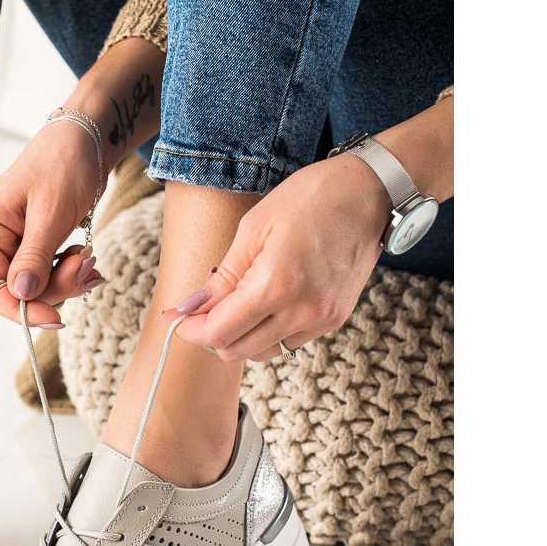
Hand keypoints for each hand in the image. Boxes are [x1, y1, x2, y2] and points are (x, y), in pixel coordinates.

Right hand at [0, 121, 104, 327]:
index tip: (57, 319)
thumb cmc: (63, 164)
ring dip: (65, 281)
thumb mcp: (51, 212)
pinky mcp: (32, 246)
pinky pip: (46, 276)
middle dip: (54, 289)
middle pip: (15, 292)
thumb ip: (35, 256)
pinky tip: (85, 258)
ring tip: (88, 258)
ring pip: (34, 288)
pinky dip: (68, 274)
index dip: (21, 309)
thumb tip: (21, 296)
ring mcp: (12, 244)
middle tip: (85, 268)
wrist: (84, 140)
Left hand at [162, 154, 390, 360]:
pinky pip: (290, 342)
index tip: (176, 316)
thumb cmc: (309, 198)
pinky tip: (263, 303)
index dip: (191, 329)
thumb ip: (222, 277)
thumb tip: (190, 307)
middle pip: (238, 350)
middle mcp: (303, 311)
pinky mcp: (336, 318)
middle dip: (211, 335)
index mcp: (276, 285)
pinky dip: (268, 332)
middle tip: (200, 310)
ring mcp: (323, 319)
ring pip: (264, 352)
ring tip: (233, 303)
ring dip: (240, 336)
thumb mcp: (253, 229)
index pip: (220, 332)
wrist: (370, 193)